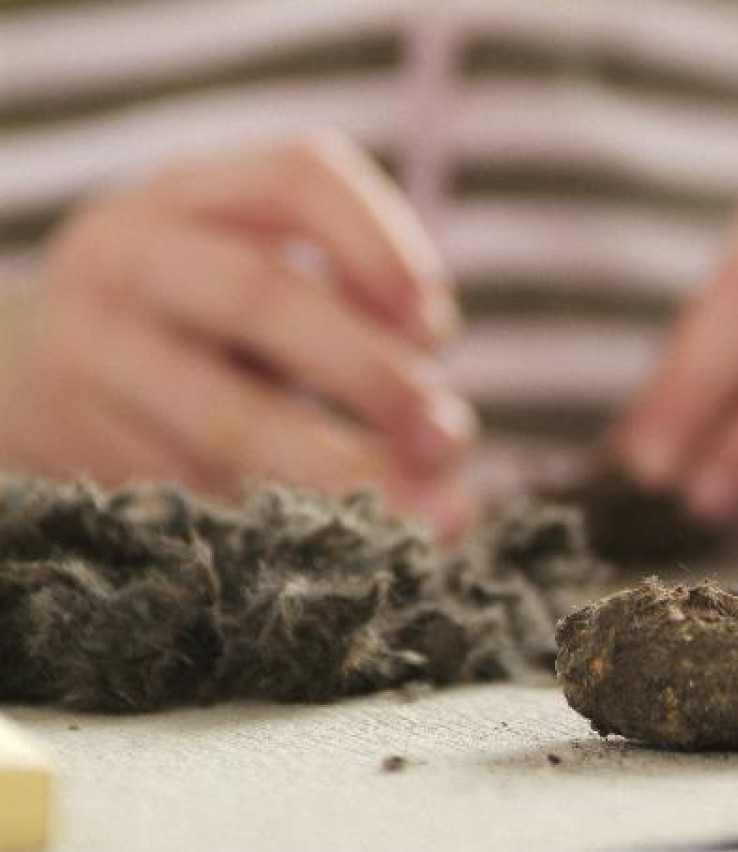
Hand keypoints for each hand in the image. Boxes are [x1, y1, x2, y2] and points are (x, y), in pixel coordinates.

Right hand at [0, 133, 475, 533]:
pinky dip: (283, 520)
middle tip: (446, 435)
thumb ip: (351, 319)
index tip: (439, 329)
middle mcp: (131, 255)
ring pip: (224, 416)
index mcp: (193, 194)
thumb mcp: (252, 275)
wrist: (21, 366)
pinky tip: (336, 539)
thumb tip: (447, 442)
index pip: (298, 177)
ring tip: (430, 513)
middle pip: (263, 295)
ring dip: (342, 470)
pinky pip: (196, 491)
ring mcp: (92, 349)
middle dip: (371, 372)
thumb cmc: (189, 318)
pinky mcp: (77, 443)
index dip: (384, 246)